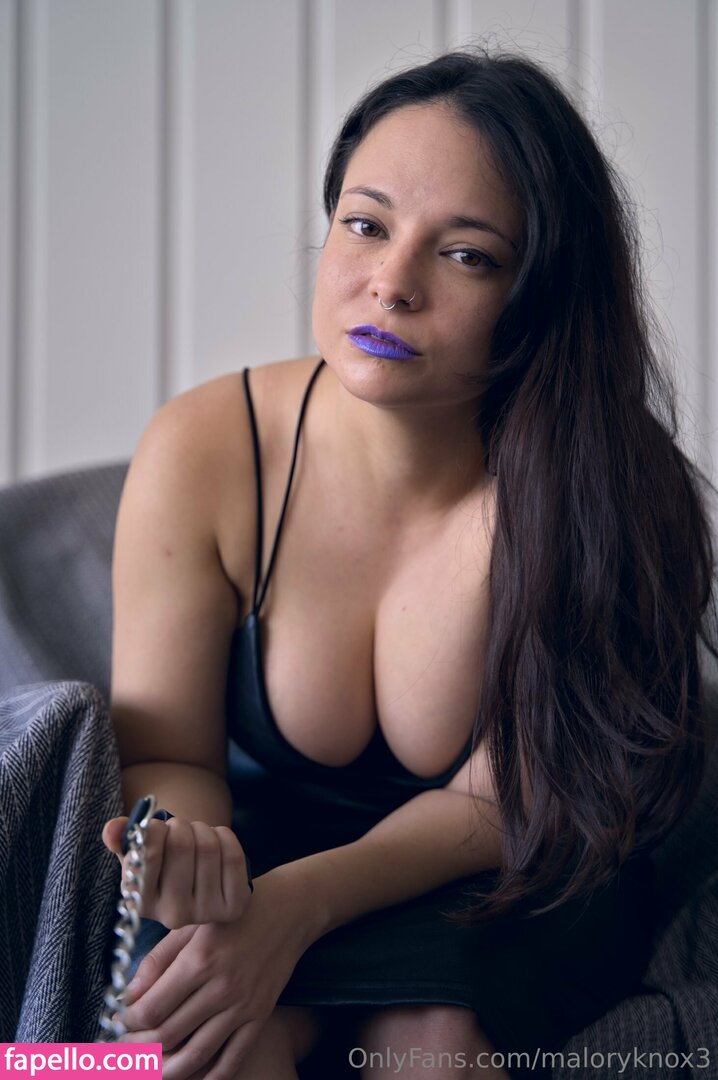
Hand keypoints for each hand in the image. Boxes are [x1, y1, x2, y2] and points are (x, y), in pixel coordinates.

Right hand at [102, 815, 251, 926]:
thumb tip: (113, 828)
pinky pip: (232, 856)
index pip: (148, 854)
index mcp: (142, 903)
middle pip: (181, 844)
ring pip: (208, 846)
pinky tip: (217, 841)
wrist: (200, 886)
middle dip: (180, 825)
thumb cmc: (164, 865)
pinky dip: (225, 836)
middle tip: (179, 828)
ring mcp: (205, 913)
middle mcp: (172, 915)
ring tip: (196, 834)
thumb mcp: (139, 856)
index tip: (157, 826)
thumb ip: (122, 840)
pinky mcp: (233, 906)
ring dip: (202, 828)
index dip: (155, 828)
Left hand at [116, 868, 319, 1079]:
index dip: (128, 1021)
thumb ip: (158, 960)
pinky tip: (193, 1078)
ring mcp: (243, 1005)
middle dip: (138, 1048)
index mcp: (199, 960)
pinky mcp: (260, 1016)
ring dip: (165, 1070)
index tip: (121, 1020)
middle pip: (168, 1036)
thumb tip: (129, 996)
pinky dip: (210, 1076)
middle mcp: (221, 987)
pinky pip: (233, 1058)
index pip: (151, 1008)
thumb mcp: (192, 924)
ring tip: (148, 1069)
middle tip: (126, 1046)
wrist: (290, 910)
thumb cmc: (235, 913)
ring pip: (196, 1055)